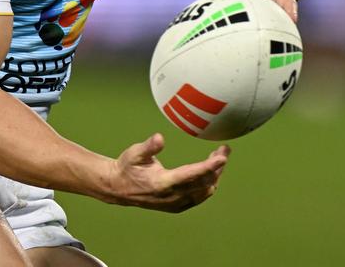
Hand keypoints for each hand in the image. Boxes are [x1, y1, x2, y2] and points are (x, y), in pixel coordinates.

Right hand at [107, 133, 229, 212]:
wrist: (119, 188)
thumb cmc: (128, 166)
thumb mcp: (134, 153)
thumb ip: (149, 147)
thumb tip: (160, 137)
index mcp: (162, 183)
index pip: (191, 175)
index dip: (208, 167)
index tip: (222, 158)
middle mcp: (172, 197)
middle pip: (203, 183)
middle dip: (217, 167)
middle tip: (225, 150)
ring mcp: (175, 204)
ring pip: (204, 191)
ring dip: (215, 175)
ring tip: (219, 158)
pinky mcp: (177, 206)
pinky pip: (199, 197)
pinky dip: (208, 185)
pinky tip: (211, 173)